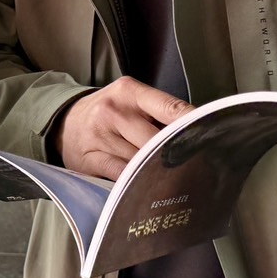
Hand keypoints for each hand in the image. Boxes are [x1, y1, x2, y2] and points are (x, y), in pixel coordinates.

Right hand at [52, 77, 194, 180]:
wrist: (64, 123)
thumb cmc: (108, 112)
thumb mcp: (130, 99)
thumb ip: (159, 112)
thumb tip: (196, 132)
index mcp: (129, 91)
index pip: (170, 107)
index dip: (193, 125)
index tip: (212, 138)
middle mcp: (114, 111)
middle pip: (157, 139)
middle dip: (178, 154)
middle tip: (202, 167)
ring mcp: (100, 136)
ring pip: (141, 160)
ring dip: (160, 171)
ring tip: (180, 179)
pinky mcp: (91, 159)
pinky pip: (122, 174)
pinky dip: (137, 182)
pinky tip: (150, 186)